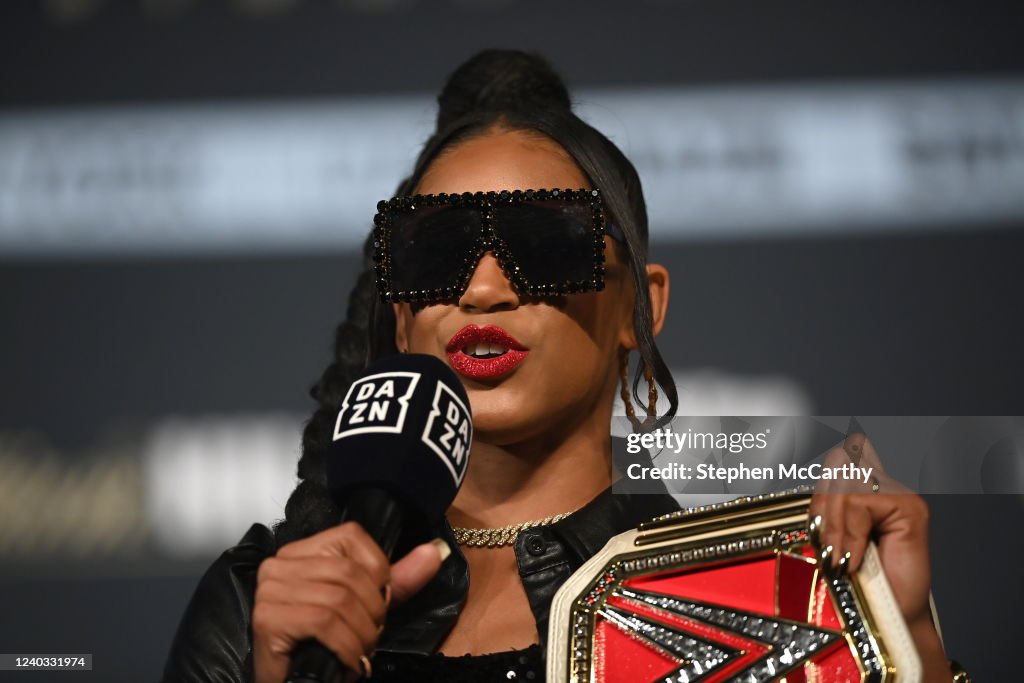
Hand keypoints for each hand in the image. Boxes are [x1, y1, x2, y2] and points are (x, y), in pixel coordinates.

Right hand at [252, 521, 446, 682]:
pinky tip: (348, 661)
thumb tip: (434, 551)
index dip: (377, 571)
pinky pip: (325, 622)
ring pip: (340, 598)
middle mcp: (279, 565)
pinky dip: (348, 647)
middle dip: (372, 610)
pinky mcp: (268, 618)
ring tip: (359, 650)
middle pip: (349, 571)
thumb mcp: (366, 608)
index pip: (351, 536)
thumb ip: (399, 579)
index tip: (379, 602)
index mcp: (301, 552)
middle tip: (370, 635)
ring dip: (361, 633)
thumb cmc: (324, 648)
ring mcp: (270, 590)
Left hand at [809, 433, 950, 680]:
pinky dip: (850, 534)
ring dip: (835, 527)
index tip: (816, 524)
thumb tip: (808, 490)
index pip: (836, 458)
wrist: (886, 617)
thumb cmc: (860, 582)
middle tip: (827, 546)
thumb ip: (824, 510)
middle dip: (822, 506)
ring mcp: (899, 493)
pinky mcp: (910, 507)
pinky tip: (856, 559)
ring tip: (840, 557)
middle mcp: (883, 484)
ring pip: (845, 487)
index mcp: (862, 487)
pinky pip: (859, 505)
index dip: (820, 485)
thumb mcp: (831, 538)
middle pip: (837, 464)